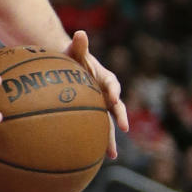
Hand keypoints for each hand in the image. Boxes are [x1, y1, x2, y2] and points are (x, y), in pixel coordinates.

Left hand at [66, 30, 127, 159]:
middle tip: (124, 128)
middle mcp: (106, 94)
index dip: (114, 91)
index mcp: (104, 78)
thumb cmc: (71, 57)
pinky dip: (95, 142)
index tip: (113, 99)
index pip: (112, 84)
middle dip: (120, 118)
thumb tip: (80, 33)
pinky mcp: (92, 115)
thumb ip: (79, 45)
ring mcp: (99, 106)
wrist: (67, 67)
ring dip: (110, 139)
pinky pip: (95, 129)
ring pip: (107, 123)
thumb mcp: (74, 51)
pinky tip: (92, 158)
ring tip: (112, 155)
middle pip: (116, 107)